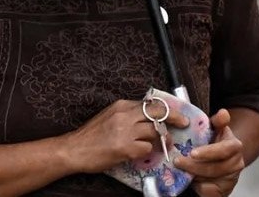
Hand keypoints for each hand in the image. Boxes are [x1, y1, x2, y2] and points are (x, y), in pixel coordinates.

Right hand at [62, 99, 189, 173]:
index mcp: (121, 106)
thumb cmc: (91, 135)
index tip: (175, 114)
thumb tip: (147, 118)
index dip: (166, 109)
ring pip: (156, 131)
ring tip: (163, 144)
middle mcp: (124, 115)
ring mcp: (126, 131)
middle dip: (175, 117)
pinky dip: (147, 151)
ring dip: (162, 139)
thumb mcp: (109, 117)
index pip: (150, 104)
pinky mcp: (126, 148)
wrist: (74, 149)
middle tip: (183, 123)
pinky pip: (148, 148)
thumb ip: (127, 115)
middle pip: (158, 113)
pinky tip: (140, 153)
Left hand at [174, 109, 244, 196]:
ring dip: (194, 175)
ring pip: (211, 180)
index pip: (224, 150)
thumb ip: (218, 122)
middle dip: (193, 166)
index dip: (208, 152)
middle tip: (177, 161)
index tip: (192, 153)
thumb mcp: (215, 129)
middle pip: (214, 168)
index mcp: (234, 146)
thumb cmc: (215, 142)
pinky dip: (199, 187)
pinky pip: (209, 192)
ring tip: (181, 169)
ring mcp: (231, 178)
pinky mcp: (224, 190)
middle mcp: (236, 163)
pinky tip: (191, 180)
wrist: (224, 160)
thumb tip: (224, 112)